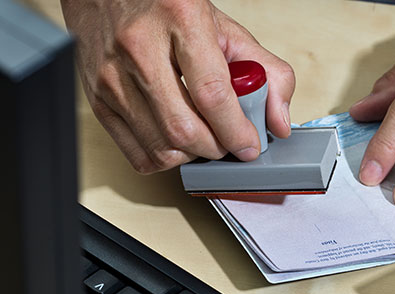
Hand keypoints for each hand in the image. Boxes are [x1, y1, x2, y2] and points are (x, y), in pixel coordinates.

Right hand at [61, 0, 294, 172]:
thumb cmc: (170, 10)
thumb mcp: (227, 30)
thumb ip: (268, 72)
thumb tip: (279, 123)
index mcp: (181, 21)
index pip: (212, 94)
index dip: (237, 131)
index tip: (250, 145)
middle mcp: (139, 48)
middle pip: (184, 129)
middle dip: (217, 148)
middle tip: (229, 141)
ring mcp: (112, 77)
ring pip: (161, 147)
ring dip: (193, 156)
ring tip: (205, 138)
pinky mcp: (96, 100)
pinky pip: (138, 154)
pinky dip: (166, 159)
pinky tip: (177, 141)